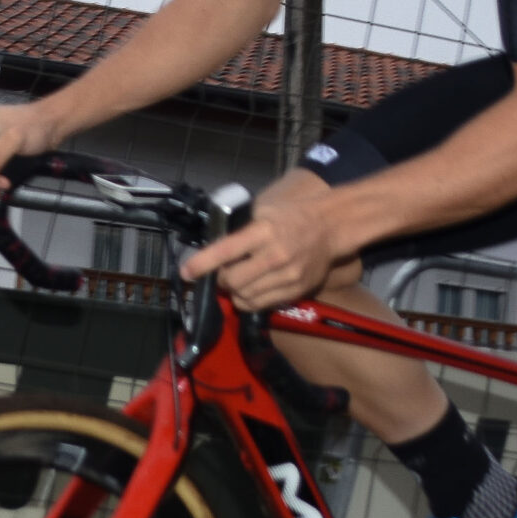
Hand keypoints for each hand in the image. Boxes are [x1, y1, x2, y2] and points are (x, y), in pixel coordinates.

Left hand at [180, 195, 343, 310]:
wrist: (330, 226)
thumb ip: (240, 230)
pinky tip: (252, 289)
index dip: (202, 263)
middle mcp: (275, 255)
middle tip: (221, 274)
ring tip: (238, 281)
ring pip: (245, 297)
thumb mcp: (264, 212)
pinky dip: (250, 300)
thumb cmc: (292, 216)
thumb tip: (212, 248)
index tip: (186, 272)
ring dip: (234, 292)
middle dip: (220, 280)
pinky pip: (262, 305)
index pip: (225, 250)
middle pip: (233, 281)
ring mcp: (287, 276)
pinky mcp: (296, 290)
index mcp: (263, 231)